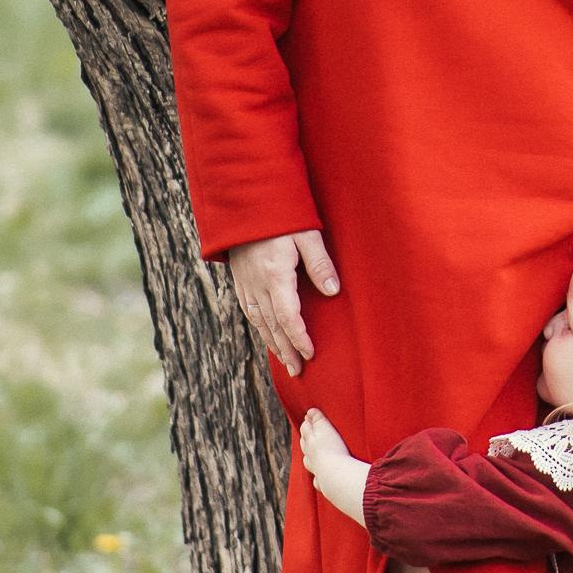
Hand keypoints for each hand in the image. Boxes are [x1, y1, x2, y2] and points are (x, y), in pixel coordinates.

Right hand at [221, 228, 338, 374]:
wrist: (244, 202)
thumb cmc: (281, 215)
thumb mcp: (307, 234)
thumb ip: (319, 263)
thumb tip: (333, 290)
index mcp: (275, 276)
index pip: (288, 317)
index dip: (299, 338)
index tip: (310, 354)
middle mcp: (257, 284)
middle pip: (272, 326)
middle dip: (286, 350)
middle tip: (298, 371)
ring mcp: (245, 283)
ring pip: (258, 321)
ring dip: (272, 343)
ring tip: (284, 361)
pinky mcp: (239, 278)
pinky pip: (248, 310)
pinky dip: (259, 327)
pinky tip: (266, 334)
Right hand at [299, 406, 370, 527]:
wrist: (341, 482)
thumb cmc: (352, 497)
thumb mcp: (357, 507)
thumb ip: (366, 516)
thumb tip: (381, 536)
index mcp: (326, 483)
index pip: (318, 477)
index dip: (316, 470)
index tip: (315, 470)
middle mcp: (319, 468)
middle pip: (309, 455)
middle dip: (307, 446)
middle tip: (304, 439)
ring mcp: (317, 452)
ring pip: (308, 439)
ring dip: (308, 431)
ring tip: (307, 423)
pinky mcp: (321, 436)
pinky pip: (316, 425)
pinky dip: (314, 419)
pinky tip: (312, 412)